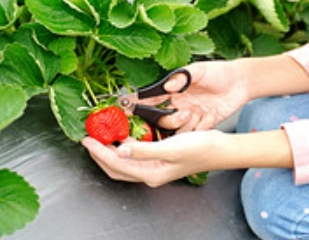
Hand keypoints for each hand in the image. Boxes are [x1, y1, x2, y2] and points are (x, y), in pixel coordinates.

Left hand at [82, 130, 221, 186]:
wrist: (221, 149)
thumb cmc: (200, 149)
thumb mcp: (170, 147)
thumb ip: (144, 150)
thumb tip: (120, 149)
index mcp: (151, 173)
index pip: (116, 163)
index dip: (99, 151)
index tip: (87, 139)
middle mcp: (151, 173)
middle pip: (116, 168)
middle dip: (100, 154)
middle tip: (90, 139)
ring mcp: (156, 167)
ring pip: (125, 162)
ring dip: (112, 150)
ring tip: (103, 136)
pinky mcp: (162, 159)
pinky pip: (136, 155)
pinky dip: (126, 146)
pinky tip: (126, 135)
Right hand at [143, 60, 249, 132]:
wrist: (241, 82)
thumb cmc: (219, 72)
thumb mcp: (200, 70)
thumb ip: (183, 77)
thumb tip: (168, 86)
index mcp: (174, 90)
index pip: (151, 99)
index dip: (138, 105)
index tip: (126, 108)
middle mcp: (179, 104)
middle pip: (162, 120)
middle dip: (169, 119)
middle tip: (184, 112)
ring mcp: (190, 115)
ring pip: (177, 130)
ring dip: (186, 124)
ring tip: (197, 112)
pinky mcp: (203, 124)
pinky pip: (196, 133)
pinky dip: (203, 126)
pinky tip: (212, 114)